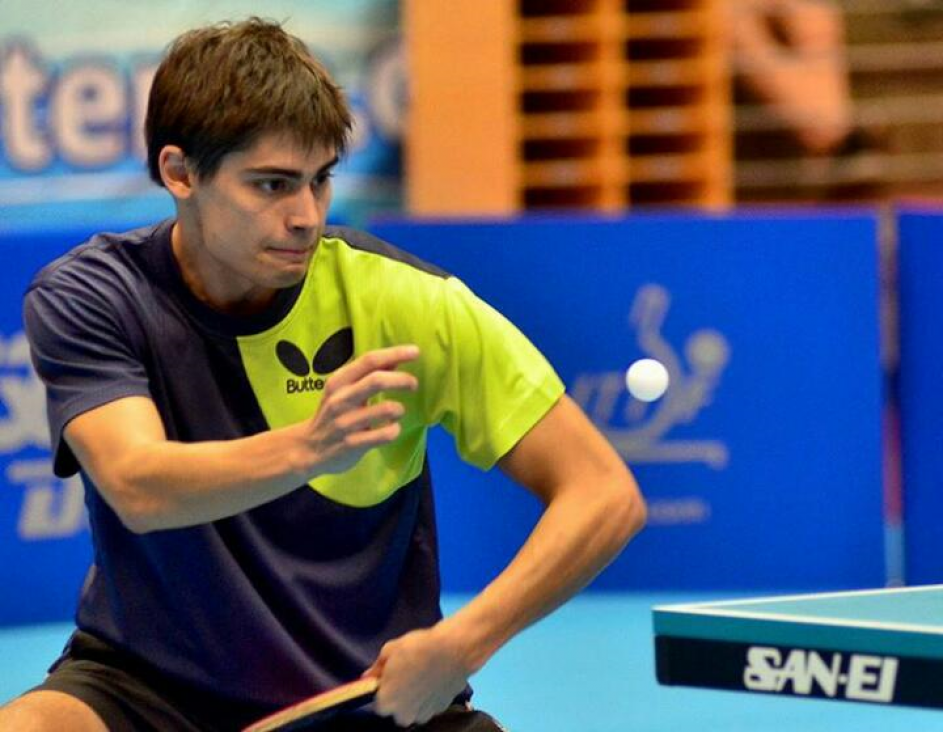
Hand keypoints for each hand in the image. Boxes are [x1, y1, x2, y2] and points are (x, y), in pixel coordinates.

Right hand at [301, 345, 418, 474]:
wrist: (308, 449)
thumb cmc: (333, 414)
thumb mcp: (344, 390)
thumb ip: (368, 374)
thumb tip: (396, 358)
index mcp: (339, 381)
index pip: (369, 360)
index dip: (395, 353)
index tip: (415, 351)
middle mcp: (340, 399)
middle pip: (377, 380)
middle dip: (402, 380)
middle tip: (413, 384)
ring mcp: (346, 423)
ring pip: (386, 409)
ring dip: (399, 409)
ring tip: (397, 412)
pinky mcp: (353, 444)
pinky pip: (386, 434)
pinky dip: (395, 430)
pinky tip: (391, 429)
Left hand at [364, 624, 473, 726]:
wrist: (454, 649)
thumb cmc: (418, 648)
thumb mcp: (390, 650)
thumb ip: (377, 668)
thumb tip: (368, 676)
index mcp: (387, 703)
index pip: (379, 704)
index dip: (384, 689)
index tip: (390, 677)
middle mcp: (404, 715)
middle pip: (397, 710)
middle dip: (400, 696)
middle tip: (405, 675)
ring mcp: (424, 714)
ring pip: (415, 709)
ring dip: (415, 698)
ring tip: (421, 675)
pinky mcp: (441, 709)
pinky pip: (430, 705)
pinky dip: (430, 695)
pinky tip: (434, 678)